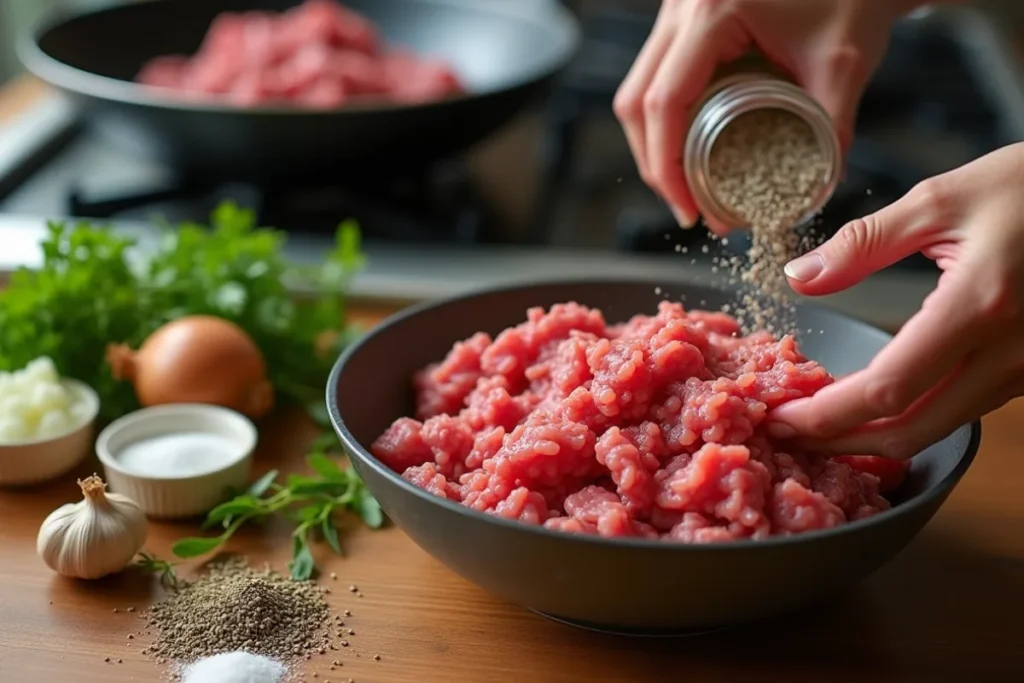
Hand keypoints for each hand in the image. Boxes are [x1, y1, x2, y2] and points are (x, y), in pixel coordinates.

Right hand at [613, 0, 901, 231]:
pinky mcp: (684, 18)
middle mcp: (681, 8)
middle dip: (655, 163)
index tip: (690, 208)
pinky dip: (665, 118)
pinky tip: (689, 148)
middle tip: (687, 207)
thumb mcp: (843, 65)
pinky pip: (656, 76)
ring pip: (638, 89)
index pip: (663, 103)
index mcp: (711, 12)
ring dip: (655, 144)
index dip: (666, 166)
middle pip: (635, 101)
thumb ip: (830, 129)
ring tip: (686, 187)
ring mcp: (676, 11)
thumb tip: (816, 189)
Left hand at [767, 142, 1023, 458]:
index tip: (781, 419)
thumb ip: (864, 243)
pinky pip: (964, 409)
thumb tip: (800, 277)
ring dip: (874, 433)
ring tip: (818, 421)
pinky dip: (911, 415)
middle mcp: (1009, 352)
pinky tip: (874, 402)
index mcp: (979, 305)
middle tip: (788, 436)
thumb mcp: (941, 198)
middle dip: (841, 442)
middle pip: (911, 429)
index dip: (827, 415)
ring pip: (939, 426)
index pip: (887, 387)